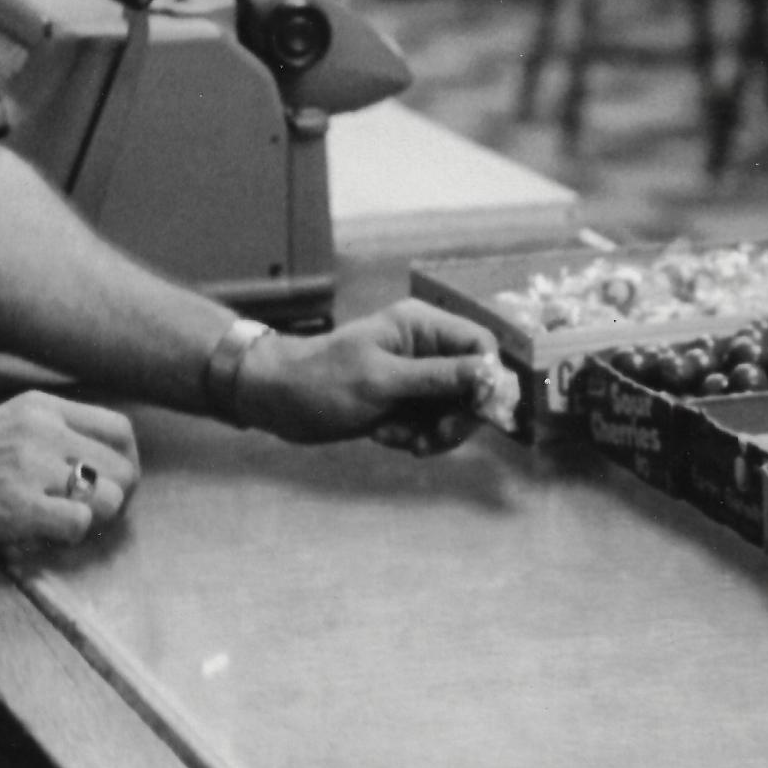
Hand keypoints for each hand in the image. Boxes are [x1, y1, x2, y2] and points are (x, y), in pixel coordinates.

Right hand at [0, 392, 139, 551]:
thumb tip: (94, 460)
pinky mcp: (15, 504)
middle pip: (122, 467)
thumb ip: (49, 433)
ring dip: (94, 520)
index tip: (109, 484)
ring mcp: (29, 466)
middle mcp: (42, 431)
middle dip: (113, 498)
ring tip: (61, 526)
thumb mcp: (3, 423)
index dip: (124, 463)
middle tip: (86, 515)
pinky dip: (69, 537)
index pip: (119, 429)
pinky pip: (79, 522)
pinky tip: (42, 536)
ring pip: (109, 496)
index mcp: (41, 409)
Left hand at [238, 299, 504, 452]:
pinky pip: (431, 423)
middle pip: (473, 382)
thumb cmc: (324, 381)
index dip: (488, 377)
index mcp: (422, 327)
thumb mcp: (383, 380)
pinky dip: (416, 436)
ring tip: (401, 440)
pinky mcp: (404, 402)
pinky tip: (386, 438)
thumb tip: (490, 375)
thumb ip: (439, 378)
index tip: (478, 410)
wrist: (277, 401)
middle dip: (459, 414)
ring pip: (454, 409)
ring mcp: (415, 377)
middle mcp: (425, 348)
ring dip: (435, 431)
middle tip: (438, 437)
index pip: (480, 344)